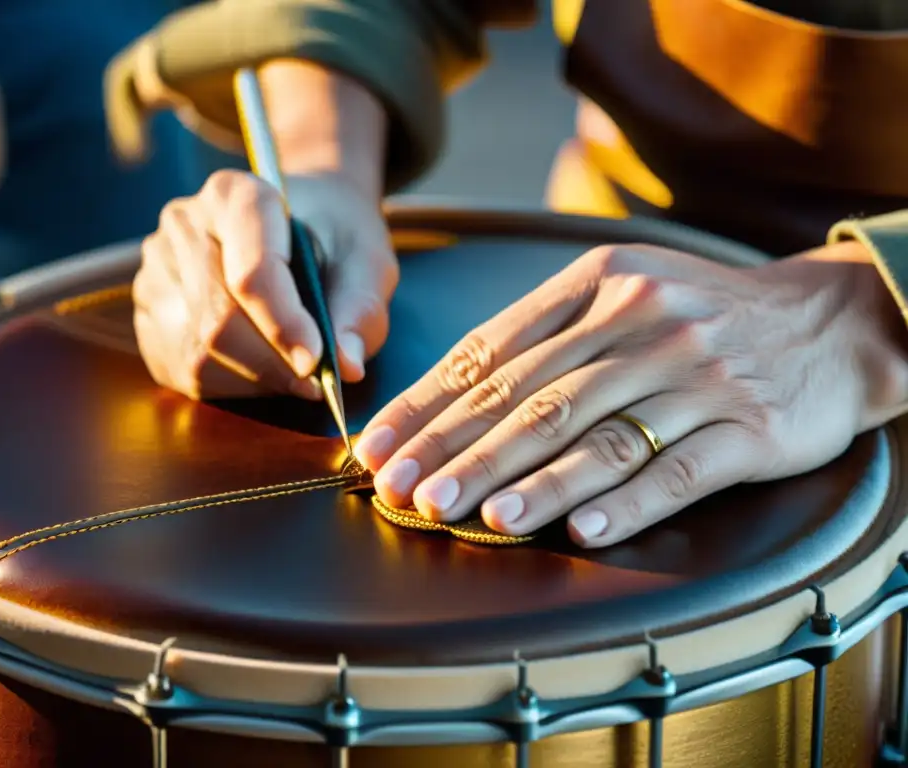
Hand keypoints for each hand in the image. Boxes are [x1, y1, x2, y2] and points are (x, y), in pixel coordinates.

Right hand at [133, 171, 397, 399]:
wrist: (302, 227)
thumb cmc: (335, 241)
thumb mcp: (366, 264)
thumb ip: (358, 312)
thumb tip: (347, 366)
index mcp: (235, 195)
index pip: (251, 272)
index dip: (283, 326)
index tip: (316, 363)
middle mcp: (183, 225)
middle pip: (219, 320)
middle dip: (271, 365)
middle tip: (313, 384)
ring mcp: (156, 269)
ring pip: (196, 352)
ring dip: (253, 381)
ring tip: (293, 376)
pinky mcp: (147, 312)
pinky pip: (180, 370)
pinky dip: (228, 387)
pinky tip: (261, 373)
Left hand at [353, 241, 907, 547]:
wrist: (828, 320)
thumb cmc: (699, 312)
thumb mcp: (624, 288)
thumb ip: (548, 332)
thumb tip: (456, 396)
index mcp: (599, 283)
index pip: (493, 350)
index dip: (430, 404)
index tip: (380, 446)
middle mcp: (644, 321)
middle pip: (533, 397)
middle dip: (458, 450)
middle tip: (403, 491)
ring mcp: (698, 374)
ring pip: (596, 435)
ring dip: (528, 481)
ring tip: (470, 515)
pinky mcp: (750, 426)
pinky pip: (679, 469)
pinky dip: (628, 502)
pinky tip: (582, 530)